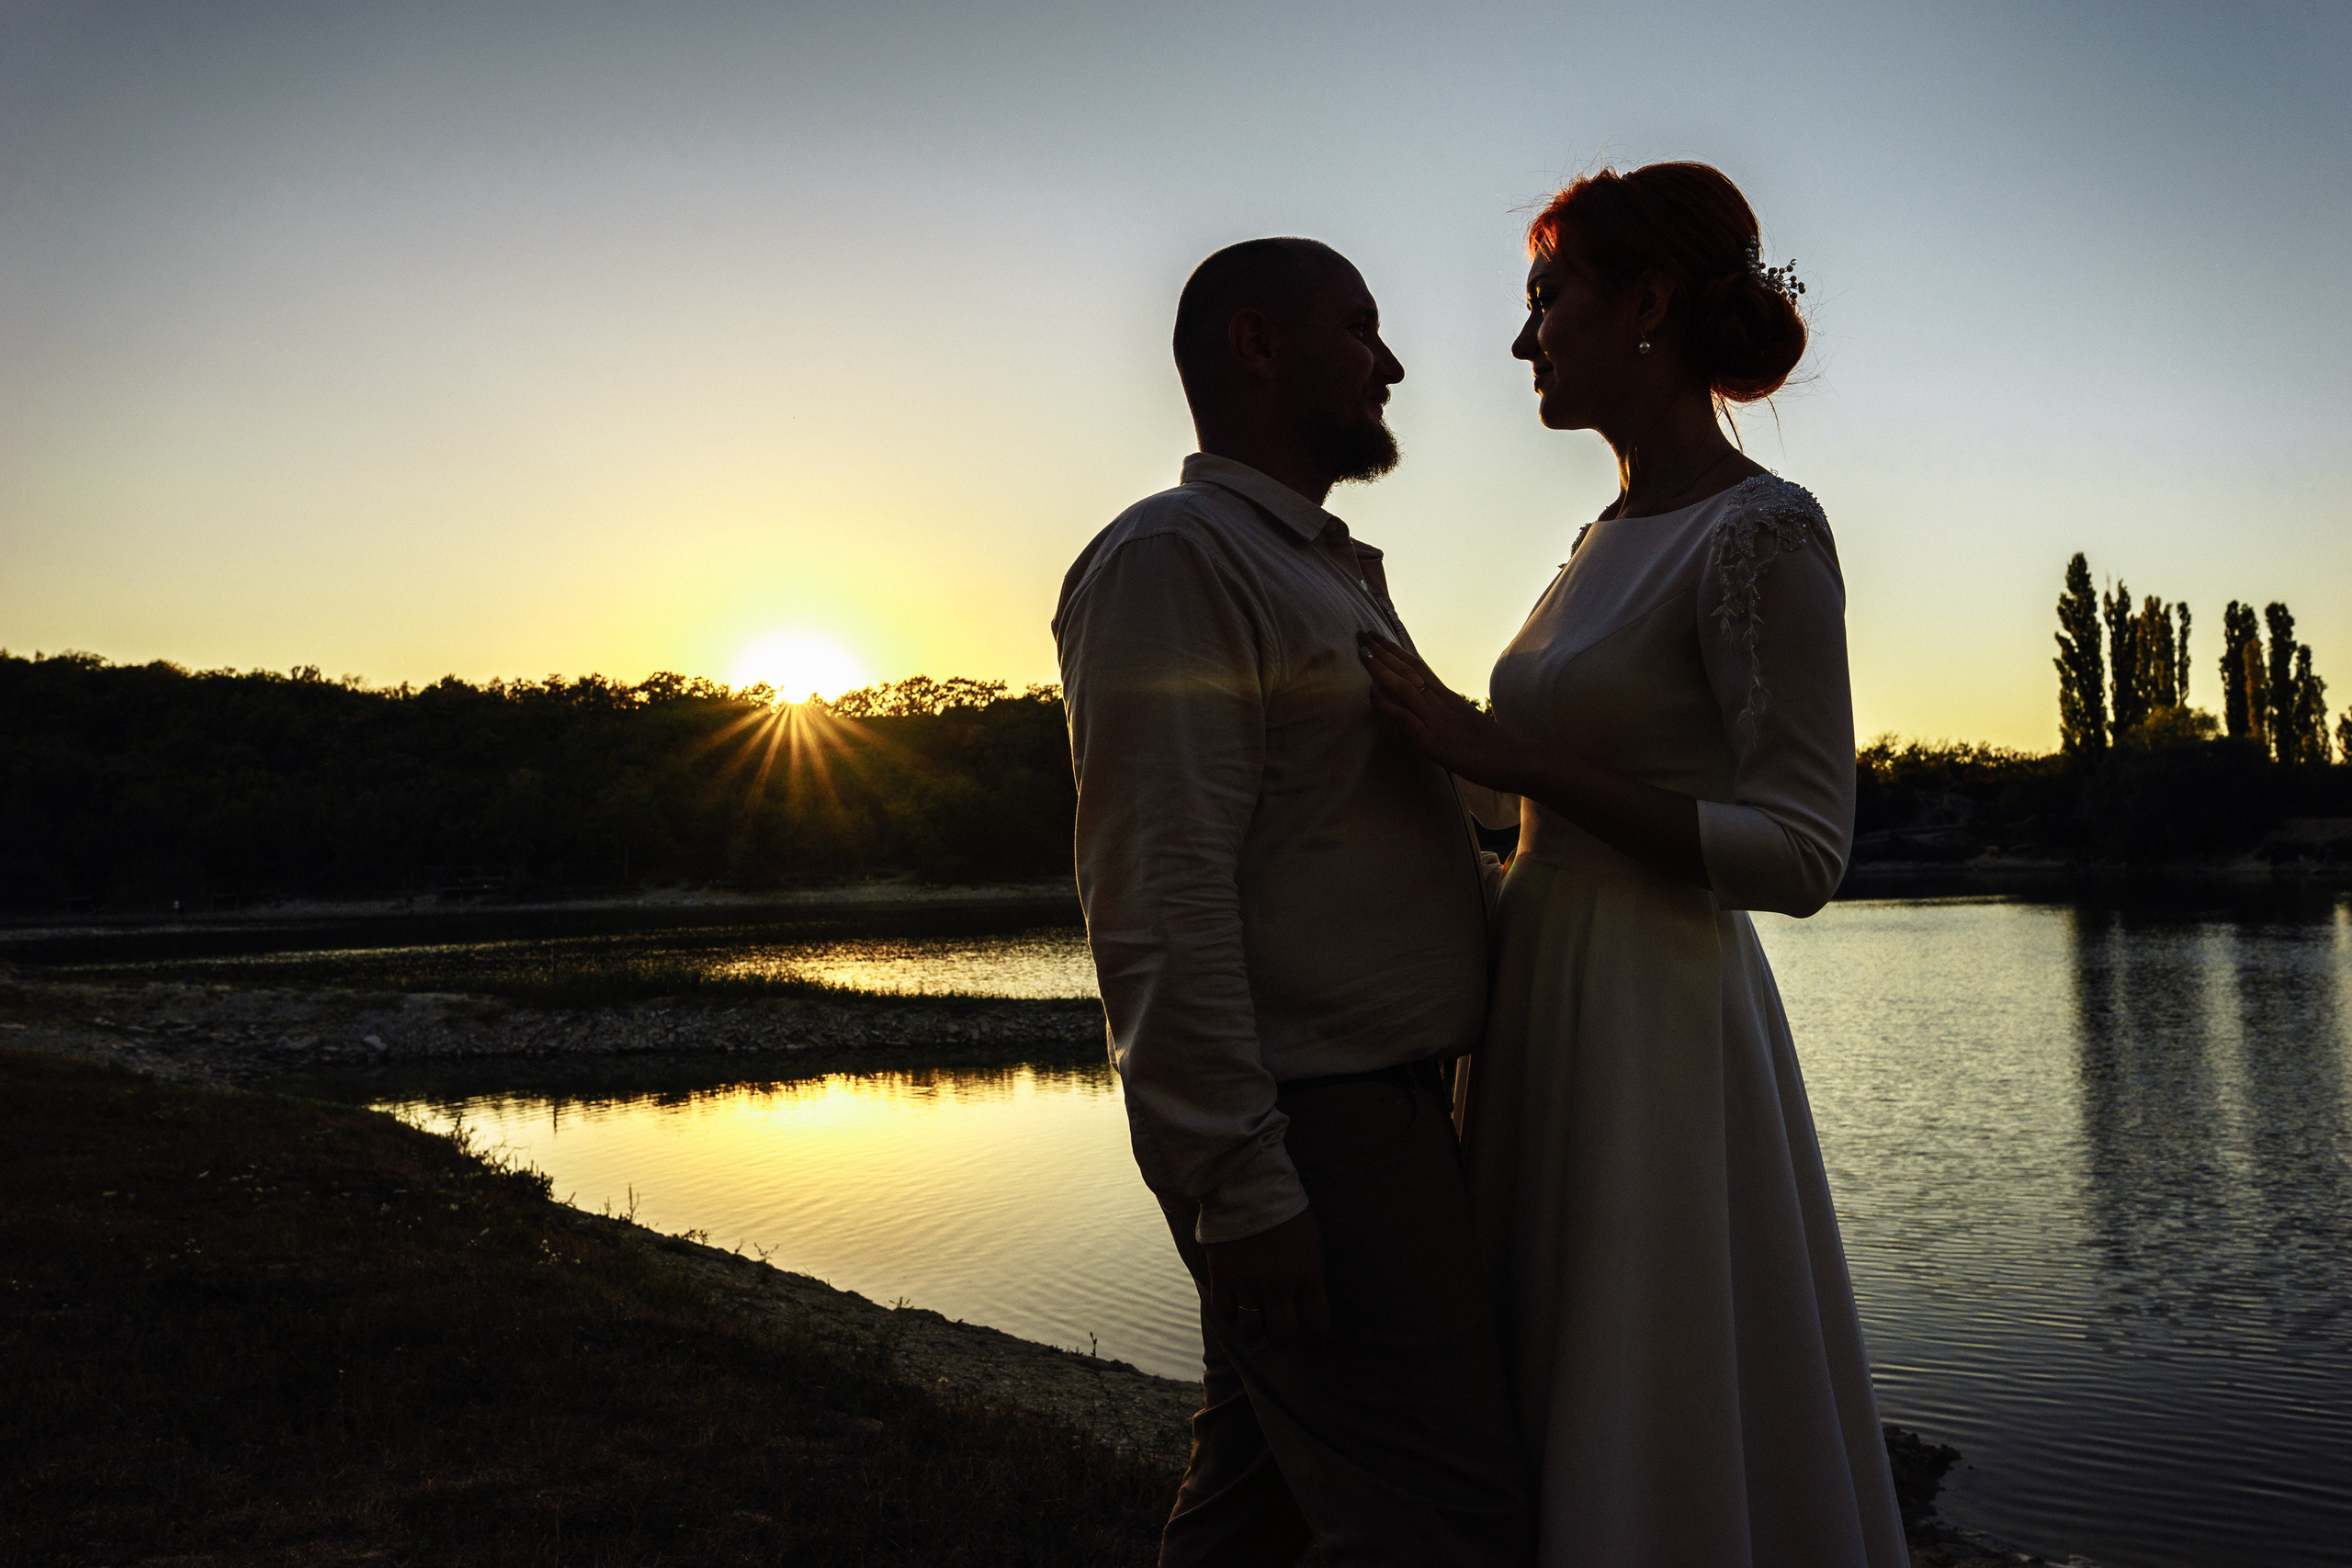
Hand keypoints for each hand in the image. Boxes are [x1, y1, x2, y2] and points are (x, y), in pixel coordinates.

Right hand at [1203, 1206, 1328, 1349]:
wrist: (1250, 1184)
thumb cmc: (1286, 1210)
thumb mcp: (1312, 1240)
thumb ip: (1310, 1272)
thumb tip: (1308, 1300)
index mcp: (1308, 1273)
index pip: (1316, 1323)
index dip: (1313, 1340)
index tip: (1310, 1344)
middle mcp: (1280, 1283)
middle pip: (1282, 1333)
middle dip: (1283, 1339)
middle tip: (1280, 1336)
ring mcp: (1249, 1281)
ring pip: (1252, 1329)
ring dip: (1255, 1332)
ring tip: (1255, 1326)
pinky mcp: (1223, 1274)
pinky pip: (1225, 1311)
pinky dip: (1230, 1313)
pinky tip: (1234, 1305)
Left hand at [1358, 632, 1529, 791]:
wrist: (1522, 762)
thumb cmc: (1499, 751)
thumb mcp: (1468, 726)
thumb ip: (1449, 717)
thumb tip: (1431, 716)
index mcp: (1450, 698)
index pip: (1418, 668)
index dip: (1396, 652)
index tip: (1378, 637)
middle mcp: (1442, 704)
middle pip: (1408, 670)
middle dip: (1383, 651)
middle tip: (1362, 633)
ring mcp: (1438, 722)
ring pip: (1404, 688)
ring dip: (1380, 669)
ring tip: (1362, 652)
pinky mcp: (1435, 743)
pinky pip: (1406, 718)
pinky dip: (1387, 704)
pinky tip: (1371, 692)